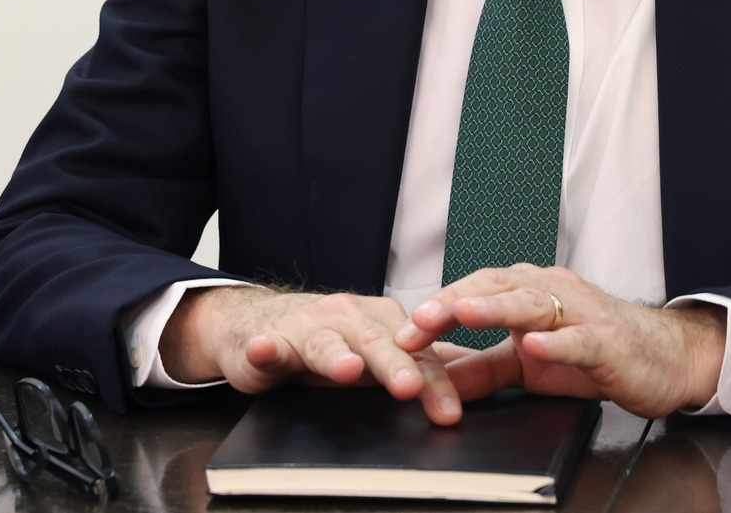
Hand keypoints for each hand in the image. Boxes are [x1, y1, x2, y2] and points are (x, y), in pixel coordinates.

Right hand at [160, 287, 463, 422]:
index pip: (415, 352)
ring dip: (336, 355)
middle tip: (411, 387)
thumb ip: (417, 362)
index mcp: (380, 321)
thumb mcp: (376, 350)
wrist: (259, 323)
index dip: (434, 381)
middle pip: (376, 342)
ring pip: (325, 342)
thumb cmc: (327, 340)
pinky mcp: (270, 340)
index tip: (450, 412)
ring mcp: (307, 327)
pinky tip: (265, 350)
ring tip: (347, 369)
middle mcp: (347, 318)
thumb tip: (470, 375)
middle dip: (394, 365)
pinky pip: (269, 345)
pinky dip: (267, 348)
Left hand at [393, 265, 725, 418]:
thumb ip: (482, 369)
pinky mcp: (608, 341)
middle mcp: (550, 292)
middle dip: (454, 302)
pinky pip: (579, 339)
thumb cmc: (595, 352)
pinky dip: (556, 341)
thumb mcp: (529, 365)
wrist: (663, 358)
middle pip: (495, 288)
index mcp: (527, 293)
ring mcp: (581, 314)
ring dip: (495, 307)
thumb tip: (434, 377)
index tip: (402, 334)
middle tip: (419, 320)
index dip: (437, 309)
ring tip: (463, 312)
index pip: (474, 292)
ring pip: (532, 303)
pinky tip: (534, 345)